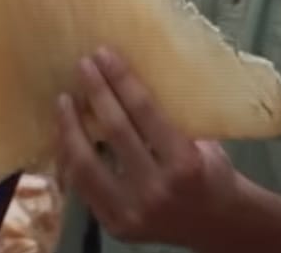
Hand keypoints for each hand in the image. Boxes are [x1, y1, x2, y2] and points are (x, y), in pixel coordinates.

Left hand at [56, 47, 239, 249]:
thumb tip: (132, 73)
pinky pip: (81, 187)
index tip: (103, 54)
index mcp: (184, 162)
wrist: (217, 225)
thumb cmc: (211, 173)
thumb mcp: (202, 141)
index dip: (121, 79)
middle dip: (96, 93)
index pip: (144, 111)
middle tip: (83, 65)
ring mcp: (131, 211)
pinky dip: (69, 158)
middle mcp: (156, 189)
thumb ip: (170, 117)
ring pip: (86, 164)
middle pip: (115, 131)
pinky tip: (65, 135)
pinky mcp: (114, 225)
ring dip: (70, 127)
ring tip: (63, 101)